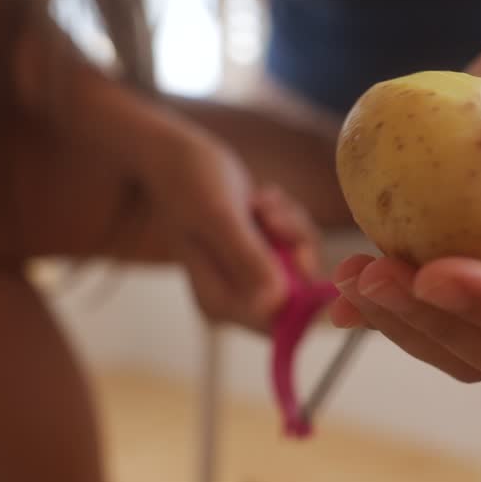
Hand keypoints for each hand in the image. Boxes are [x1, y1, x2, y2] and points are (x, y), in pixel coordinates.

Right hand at [144, 123, 319, 332]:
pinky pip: (296, 244)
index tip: (304, 255)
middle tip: (269, 214)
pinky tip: (259, 198)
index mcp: (219, 302)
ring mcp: (248, 275)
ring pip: (302, 263)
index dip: (306, 301)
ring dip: (290, 226)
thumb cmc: (188, 183)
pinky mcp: (259, 254)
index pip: (278, 326)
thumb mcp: (218, 216)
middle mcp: (236, 297)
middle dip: (295, 248)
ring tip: (258, 200)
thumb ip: (246, 256)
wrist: (175, 155)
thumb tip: (276, 299)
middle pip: (299, 294)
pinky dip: (287, 218)